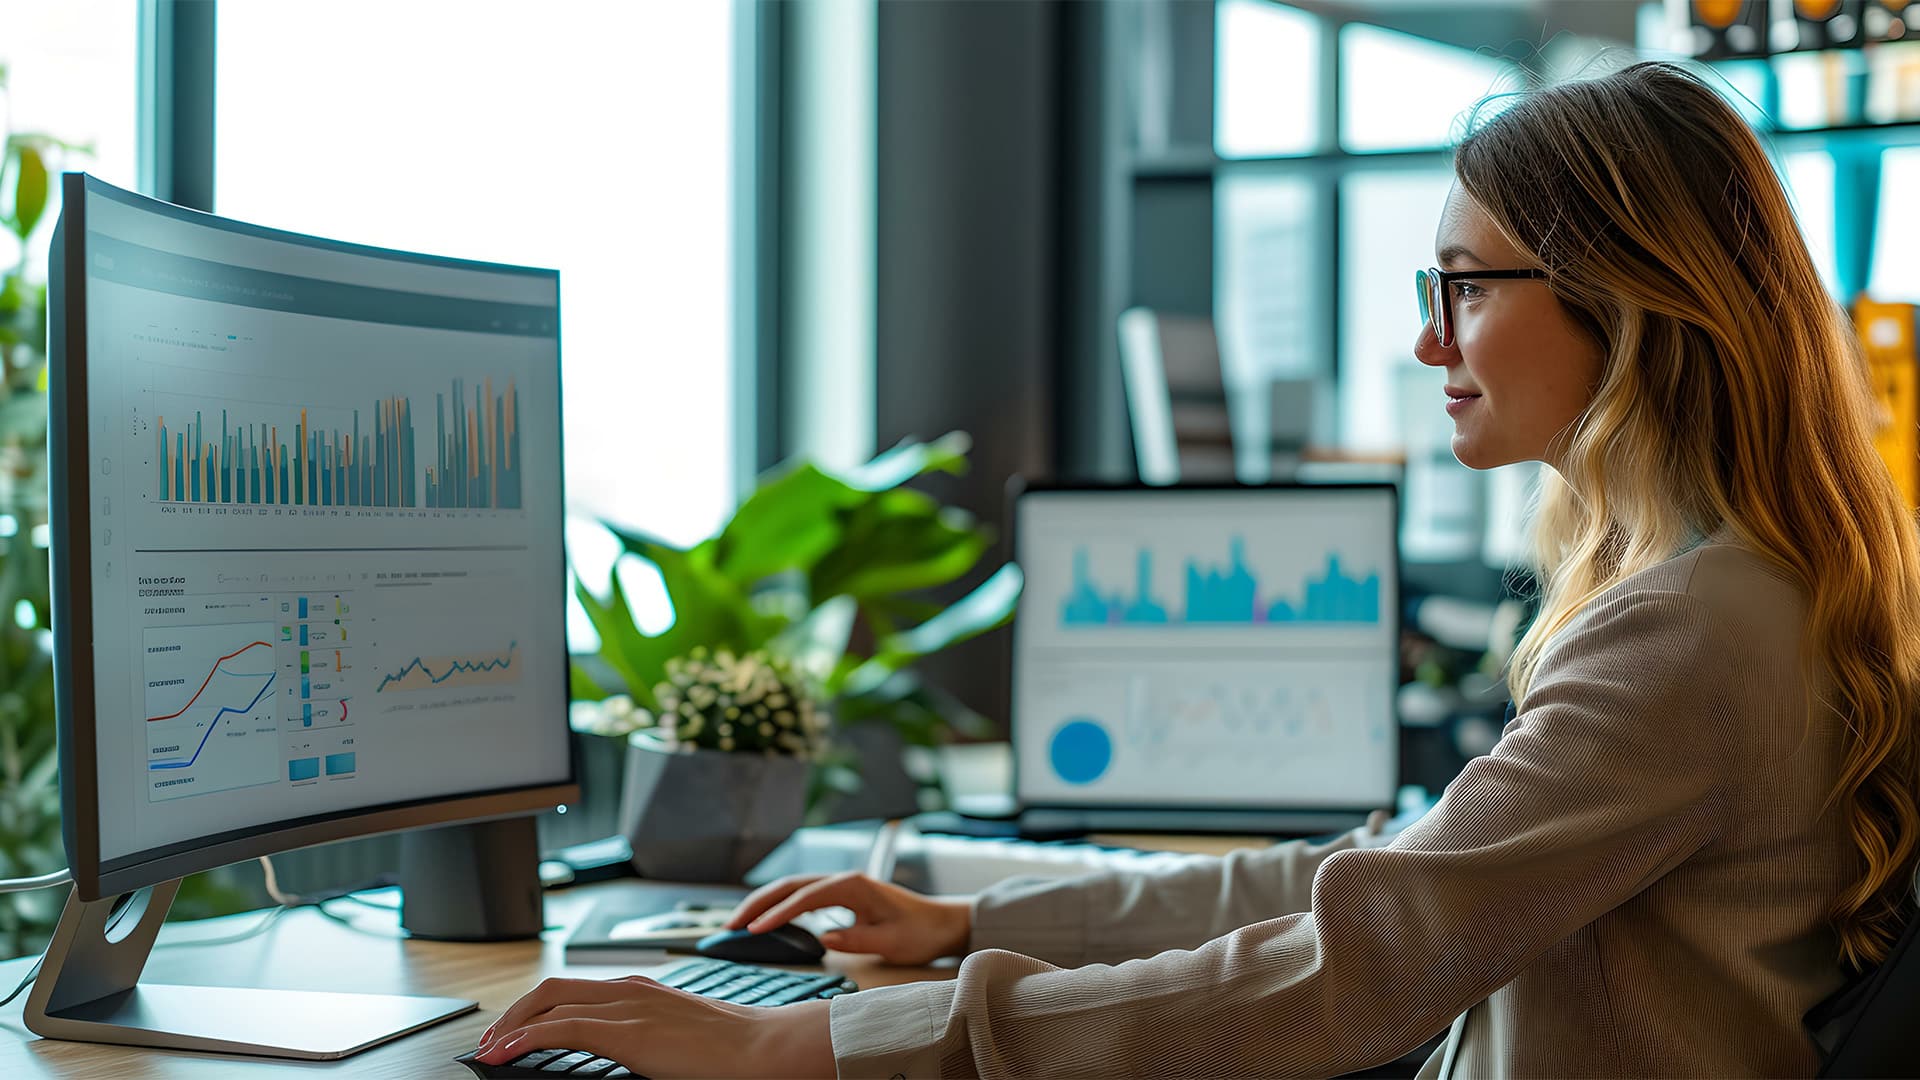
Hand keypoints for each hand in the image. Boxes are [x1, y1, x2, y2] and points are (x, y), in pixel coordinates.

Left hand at [474, 975, 833, 1078]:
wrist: (761, 1048)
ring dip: (511, 1026)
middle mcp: (629, 989)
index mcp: (641, 989)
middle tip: (492, 1041)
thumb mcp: (678, 1034)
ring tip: (491, 1050)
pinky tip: (508, 1053)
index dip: (536, 1007)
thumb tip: (628, 1053)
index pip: (574, 989)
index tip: (516, 1031)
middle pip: (551, 988)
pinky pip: (560, 1028)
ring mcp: (627, 1007)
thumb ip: (648, 1035)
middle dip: (513, 1012)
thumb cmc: (730, 1048)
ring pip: (548, 1002)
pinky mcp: (626, 1032)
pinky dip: (525, 1037)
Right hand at [726, 871, 971, 966]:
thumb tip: (824, 938)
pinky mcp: (840, 897)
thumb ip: (859, 939)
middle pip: (790, 886)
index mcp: (853, 886)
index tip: (753, 930)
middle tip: (730, 925)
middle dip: (758, 903)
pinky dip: (779, 907)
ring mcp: (840, 887)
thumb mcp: (893, 942)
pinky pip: (802, 898)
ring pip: (792, 889)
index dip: (777, 913)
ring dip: (764, 903)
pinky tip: (765, 921)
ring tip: (738, 923)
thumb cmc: (920, 931)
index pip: (805, 898)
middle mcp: (843, 880)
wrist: (940, 923)